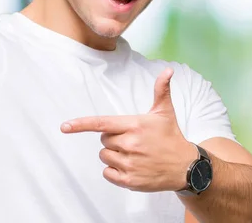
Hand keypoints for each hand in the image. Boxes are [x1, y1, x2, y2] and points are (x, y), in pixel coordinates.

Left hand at [61, 68, 197, 191]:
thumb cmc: (171, 136)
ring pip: (104, 156)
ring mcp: (129, 164)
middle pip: (103, 140)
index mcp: (134, 125)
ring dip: (114, 155)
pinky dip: (114, 171)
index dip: (81, 124)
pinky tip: (131, 167)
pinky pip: (107, 173)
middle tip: (132, 140)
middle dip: (113, 139)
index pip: (102, 124)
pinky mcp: (130, 180)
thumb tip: (167, 70)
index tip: (65, 127)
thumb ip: (161, 90)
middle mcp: (130, 144)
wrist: (186, 167)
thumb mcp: (165, 112)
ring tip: (134, 154)